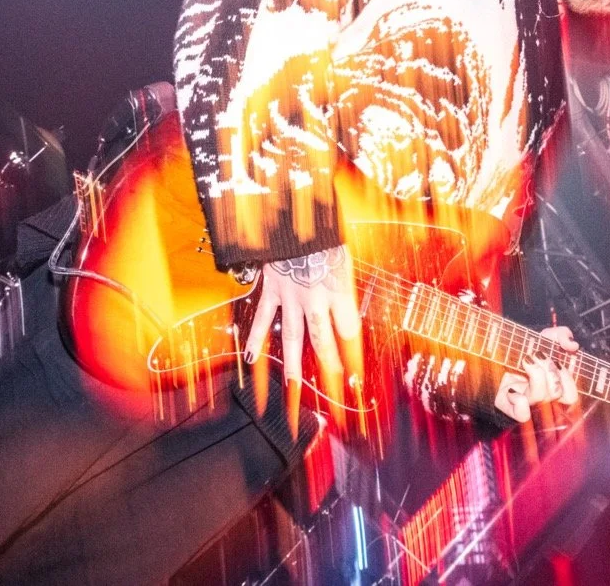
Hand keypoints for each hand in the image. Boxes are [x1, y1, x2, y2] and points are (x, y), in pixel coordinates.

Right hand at [243, 246, 363, 414]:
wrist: (296, 215)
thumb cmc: (324, 235)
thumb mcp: (344, 261)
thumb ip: (343, 290)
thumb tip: (346, 318)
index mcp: (339, 290)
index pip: (349, 331)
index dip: (353, 354)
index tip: (357, 374)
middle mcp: (316, 298)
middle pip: (324, 342)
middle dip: (330, 370)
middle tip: (334, 395)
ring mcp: (291, 296)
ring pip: (294, 338)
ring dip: (294, 367)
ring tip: (293, 391)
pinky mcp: (271, 290)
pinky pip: (264, 319)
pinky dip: (256, 339)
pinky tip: (252, 358)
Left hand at [494, 326, 579, 422]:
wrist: (492, 352)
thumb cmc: (520, 348)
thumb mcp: (542, 337)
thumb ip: (561, 335)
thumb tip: (573, 345)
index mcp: (553, 387)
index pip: (571, 395)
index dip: (567, 378)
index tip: (556, 360)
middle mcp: (541, 398)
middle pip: (558, 393)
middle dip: (550, 370)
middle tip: (537, 355)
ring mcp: (526, 404)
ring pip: (541, 398)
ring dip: (536, 374)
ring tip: (525, 359)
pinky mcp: (509, 407)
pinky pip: (522, 414)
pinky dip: (520, 402)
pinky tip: (512, 389)